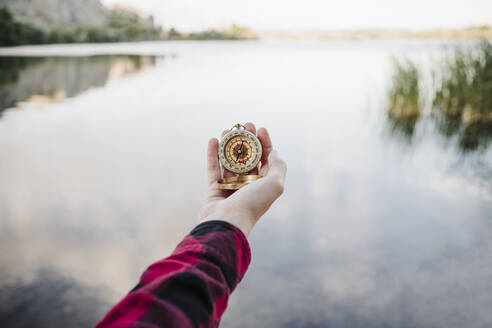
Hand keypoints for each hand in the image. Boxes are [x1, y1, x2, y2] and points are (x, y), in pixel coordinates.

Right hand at [198, 122, 286, 236]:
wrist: (227, 223)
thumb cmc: (252, 204)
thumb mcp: (275, 185)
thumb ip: (279, 167)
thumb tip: (274, 152)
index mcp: (265, 185)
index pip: (267, 159)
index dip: (265, 142)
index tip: (260, 128)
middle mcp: (249, 185)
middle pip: (248, 158)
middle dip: (246, 140)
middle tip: (243, 124)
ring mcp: (231, 186)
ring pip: (230, 161)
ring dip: (229, 144)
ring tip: (226, 130)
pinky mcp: (214, 188)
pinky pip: (214, 168)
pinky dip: (213, 154)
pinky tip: (213, 139)